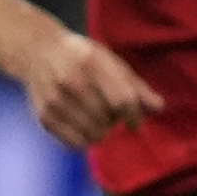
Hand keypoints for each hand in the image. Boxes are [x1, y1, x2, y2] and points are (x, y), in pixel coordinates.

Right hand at [15, 28, 160, 150]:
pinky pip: (75, 144)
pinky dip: (85, 140)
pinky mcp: (44, 117)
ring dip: (102, 131)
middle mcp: (71, 81)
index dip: (134, 116)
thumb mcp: (112, 62)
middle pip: (107, 119)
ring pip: (93, 134)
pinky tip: (85, 127)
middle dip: (116, 120)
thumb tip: (158, 108)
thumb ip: (136, 86)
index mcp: (92, 63)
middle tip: (111, 113)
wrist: (37, 51)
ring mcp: (55, 100)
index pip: (122, 101)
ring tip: (97, 117)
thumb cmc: (84, 58)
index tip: (134, 120)